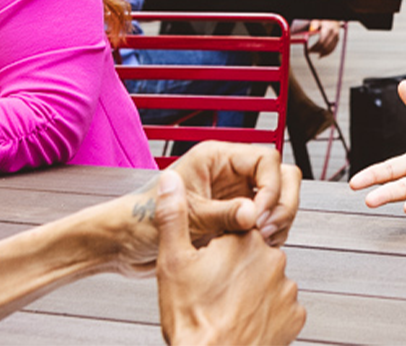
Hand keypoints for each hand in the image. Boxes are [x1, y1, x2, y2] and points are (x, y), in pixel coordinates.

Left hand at [112, 143, 302, 274]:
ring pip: (278, 199)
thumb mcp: (185, 217)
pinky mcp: (235, 217)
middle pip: (280, 176)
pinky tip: (254, 247)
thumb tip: (254, 214)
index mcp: (217, 159)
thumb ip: (222, 214)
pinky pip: (267, 219)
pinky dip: (270, 233)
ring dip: (278, 220)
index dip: (270, 187)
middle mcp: (230, 173)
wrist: (124, 244)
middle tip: (266, 228)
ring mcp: (234, 195)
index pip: (266, 160)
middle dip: (281, 203)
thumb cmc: (141, 220)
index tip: (259, 215)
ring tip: (260, 240)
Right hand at [151, 171, 305, 345]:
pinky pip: (282, 308)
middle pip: (255, 256)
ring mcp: (288, 287)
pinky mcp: (296, 315)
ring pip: (269, 282)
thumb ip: (173, 216)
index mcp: (244, 240)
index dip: (220, 250)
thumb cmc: (191, 318)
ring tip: (228, 309)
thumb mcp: (172, 262)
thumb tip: (169, 181)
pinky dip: (267, 314)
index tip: (208, 267)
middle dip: (237, 271)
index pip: (238, 230)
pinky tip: (246, 321)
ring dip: (253, 292)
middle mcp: (273, 258)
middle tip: (214, 293)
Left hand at [301, 18, 343, 57]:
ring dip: (322, 53)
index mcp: (328, 28)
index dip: (314, 47)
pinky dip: (328, 52)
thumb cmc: (322, 20)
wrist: (333, 18)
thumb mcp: (317, 21)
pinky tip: (322, 55)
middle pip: (325, 45)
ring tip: (316, 54)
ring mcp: (336, 36)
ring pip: (329, 48)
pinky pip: (333, 48)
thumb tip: (309, 33)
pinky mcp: (337, 39)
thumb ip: (313, 25)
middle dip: (317, 50)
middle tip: (310, 52)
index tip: (308, 50)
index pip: (321, 41)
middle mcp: (333, 33)